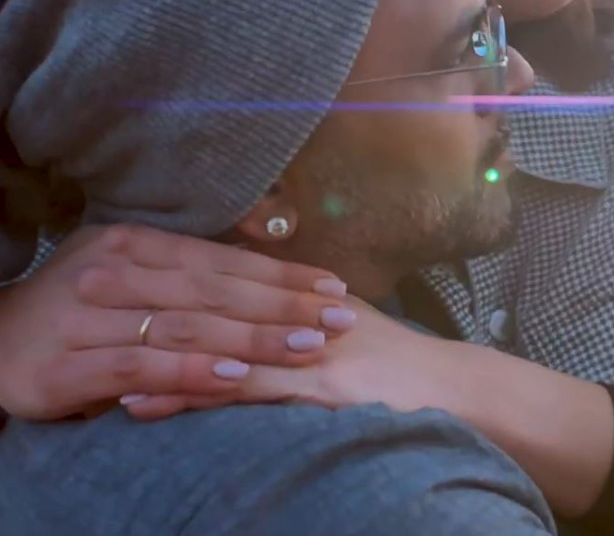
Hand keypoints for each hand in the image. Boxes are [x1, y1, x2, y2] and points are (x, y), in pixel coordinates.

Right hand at [0, 224, 353, 419]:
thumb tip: (266, 239)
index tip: (334, 287)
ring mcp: (86, 318)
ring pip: (186, 326)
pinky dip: (191, 369)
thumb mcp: (130, 266)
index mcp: (134, 243)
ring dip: (254, 336)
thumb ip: (191, 262)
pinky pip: (140, 367)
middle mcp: (112, 273)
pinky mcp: (66, 365)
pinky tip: (236, 374)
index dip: (282, 274)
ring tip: (307, 345)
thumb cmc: (78, 307)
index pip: (223, 260)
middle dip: (284, 305)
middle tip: (339, 318)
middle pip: (215, 291)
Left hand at [122, 296, 471, 419]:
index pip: (227, 284)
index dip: (172, 283)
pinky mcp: (317, 391)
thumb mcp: (347, 320)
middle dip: (151, 309)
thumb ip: (300, 308)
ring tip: (103, 360)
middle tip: (93, 308)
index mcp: (305, 297)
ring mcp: (308, 352)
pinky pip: (245, 392)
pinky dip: (192, 393)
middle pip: (212, 308)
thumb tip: (258, 299)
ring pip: (218, 347)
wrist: (451, 387)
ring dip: (156, 354)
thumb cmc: (398, 361)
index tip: (121, 282)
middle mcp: (301, 317)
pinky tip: (151, 400)